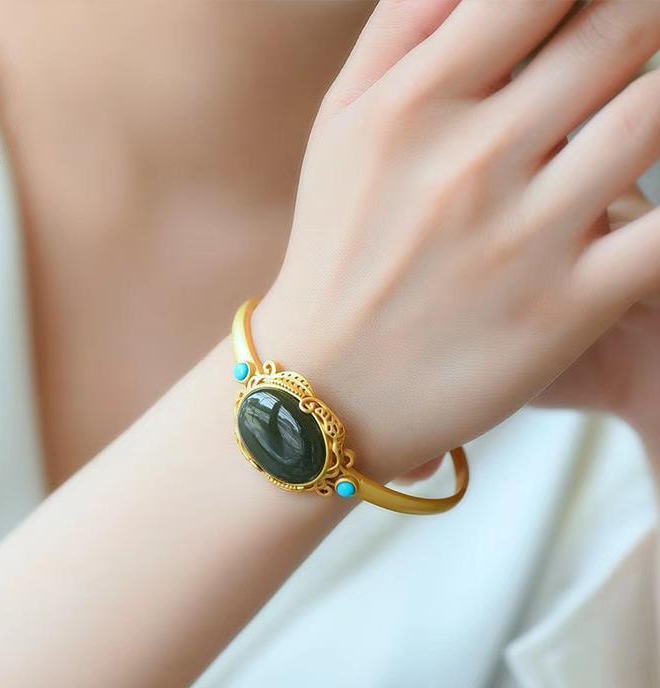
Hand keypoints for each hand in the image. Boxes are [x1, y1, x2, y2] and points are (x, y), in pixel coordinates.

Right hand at [253, 0, 659, 479]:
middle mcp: (472, 162)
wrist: (326, 385)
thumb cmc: (336, 250)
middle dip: (640, 18)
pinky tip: (644, 201)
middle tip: (629, 40)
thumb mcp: (340, 128)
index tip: (589, 8)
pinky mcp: (565, 309)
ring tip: (624, 117)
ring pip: (655, 115)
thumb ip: (403, 27)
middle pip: (619, 30)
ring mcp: (524, 238)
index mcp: (412, 105)